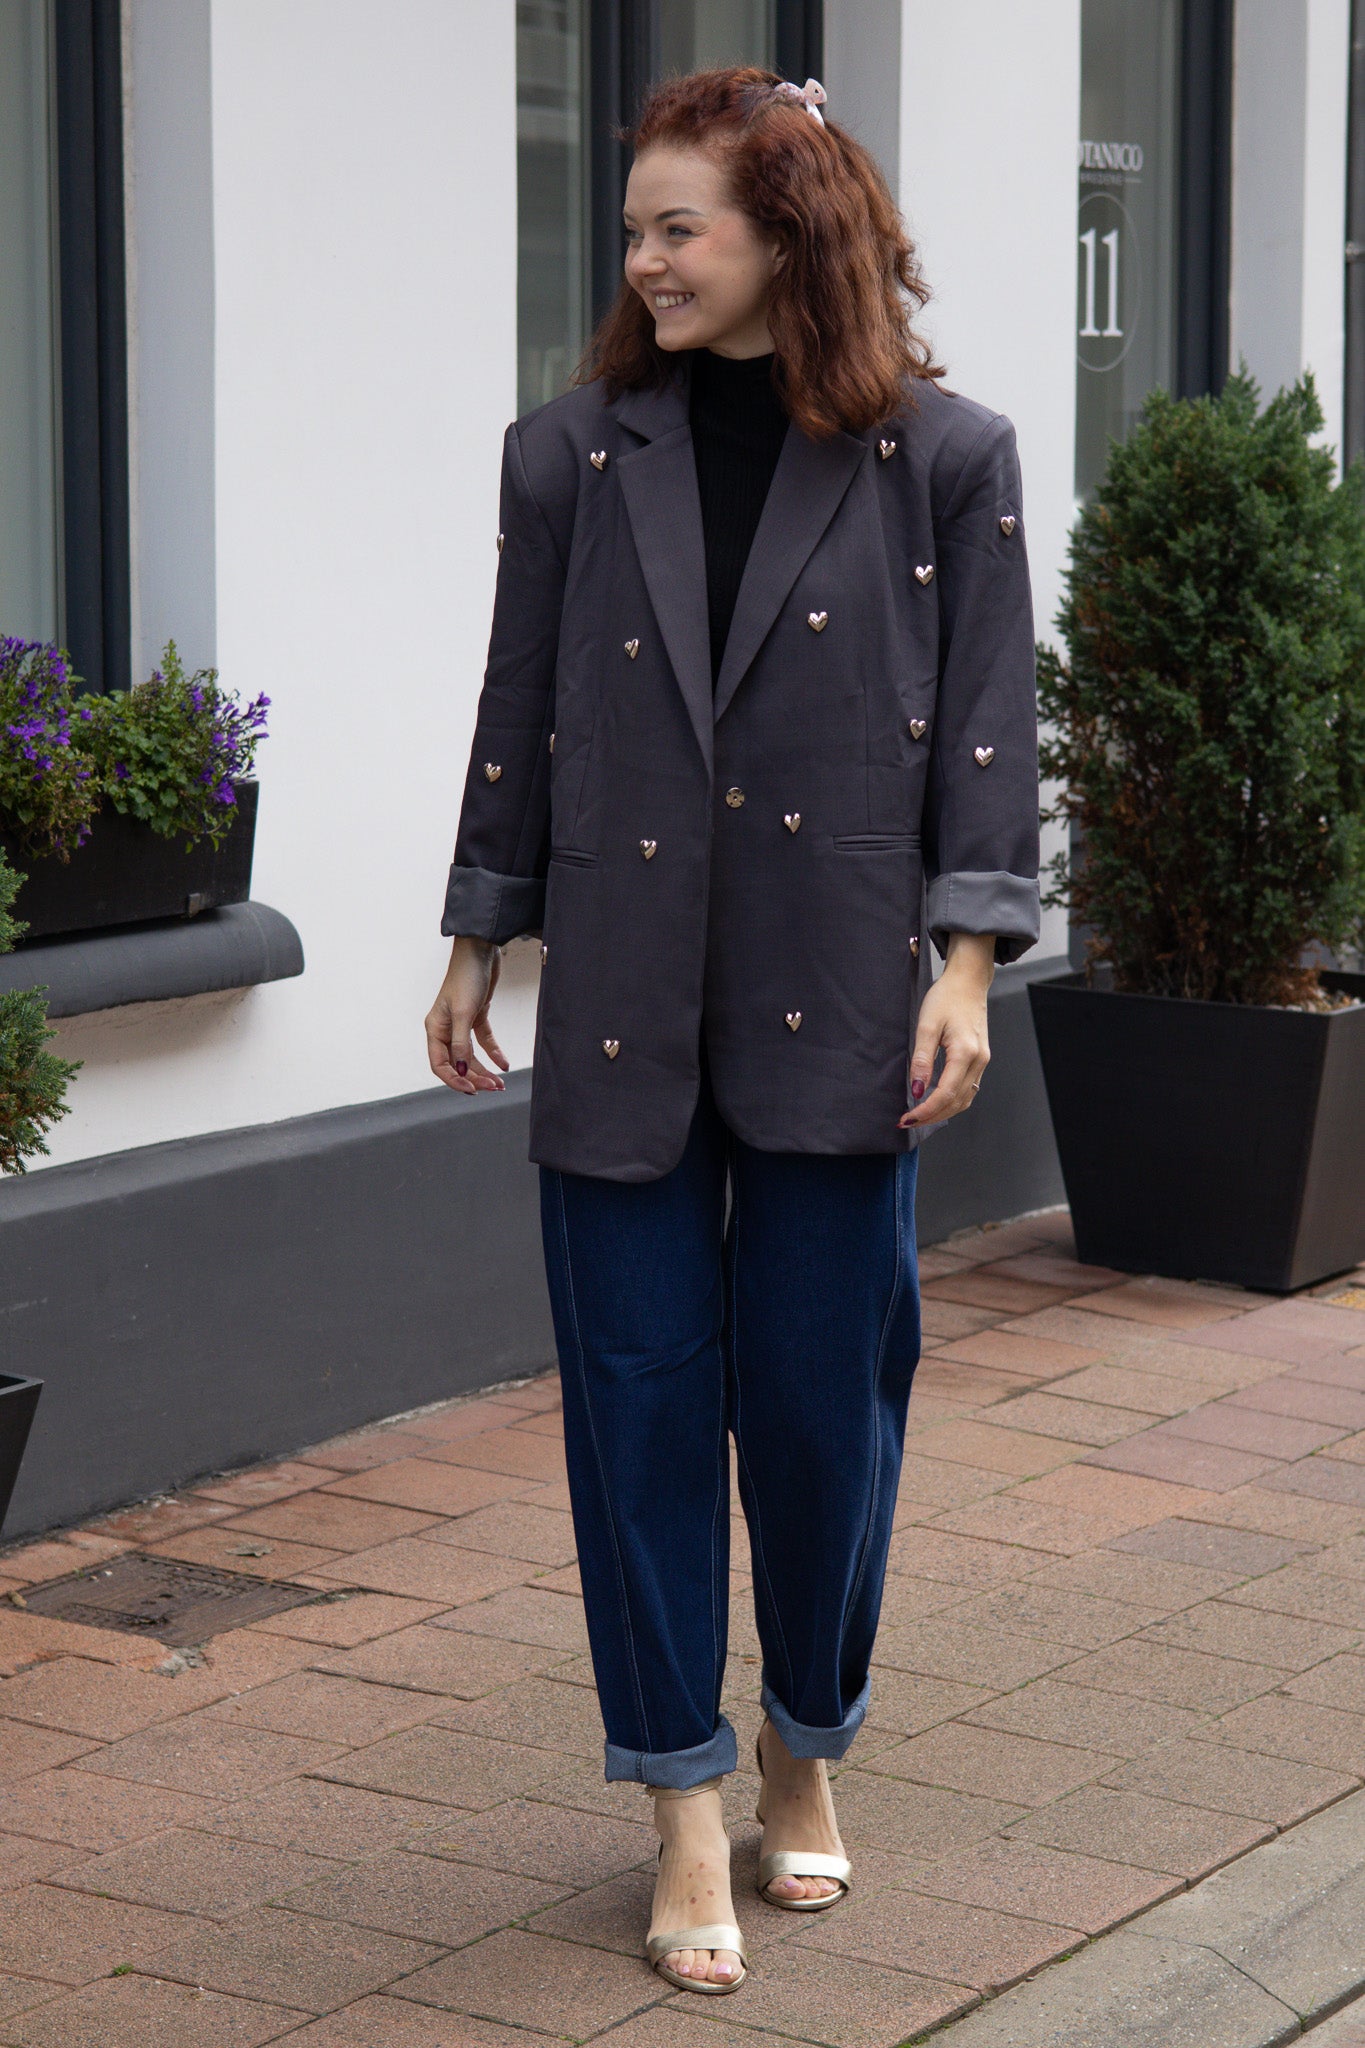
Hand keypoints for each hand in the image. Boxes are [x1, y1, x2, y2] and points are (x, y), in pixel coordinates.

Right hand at [425, 936, 509, 1094]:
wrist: (481, 950)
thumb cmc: (466, 977)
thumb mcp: (463, 1013)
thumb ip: (462, 1044)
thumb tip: (462, 1069)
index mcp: (434, 1028)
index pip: (439, 1064)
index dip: (454, 1080)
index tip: (472, 1089)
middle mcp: (445, 1028)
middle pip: (457, 1063)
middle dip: (474, 1077)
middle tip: (493, 1087)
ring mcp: (461, 1023)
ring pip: (471, 1055)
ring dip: (484, 1069)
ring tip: (499, 1082)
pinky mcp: (476, 1016)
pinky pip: (484, 1041)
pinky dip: (493, 1053)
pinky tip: (503, 1063)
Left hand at [899, 932, 993, 1127]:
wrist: (968, 982)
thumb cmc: (946, 997)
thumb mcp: (927, 1025)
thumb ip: (922, 1060)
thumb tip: (918, 1090)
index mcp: (966, 1053)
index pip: (946, 1094)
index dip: (926, 1111)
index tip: (907, 1118)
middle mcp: (979, 1061)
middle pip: (957, 1102)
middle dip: (932, 1116)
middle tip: (908, 1122)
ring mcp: (982, 1061)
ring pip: (965, 1099)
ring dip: (943, 1112)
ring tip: (919, 1116)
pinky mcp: (980, 1059)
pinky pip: (968, 1088)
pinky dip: (952, 1101)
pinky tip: (935, 1102)